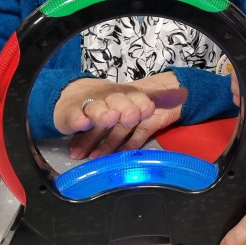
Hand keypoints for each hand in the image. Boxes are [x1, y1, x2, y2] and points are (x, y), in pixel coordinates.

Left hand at [53, 72, 186, 159]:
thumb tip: (87, 136)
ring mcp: (139, 111)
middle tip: (78, 154)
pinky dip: (130, 145)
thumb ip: (108, 115)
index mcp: (114, 99)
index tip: (73, 146)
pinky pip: (140, 133)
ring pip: (120, 128)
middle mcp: (124, 103)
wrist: (173, 87)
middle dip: (90, 138)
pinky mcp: (154, 118)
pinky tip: (121, 155)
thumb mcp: (124, 102)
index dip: (83, 130)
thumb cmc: (144, 99)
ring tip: (95, 157)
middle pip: (103, 121)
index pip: (94, 114)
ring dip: (107, 144)